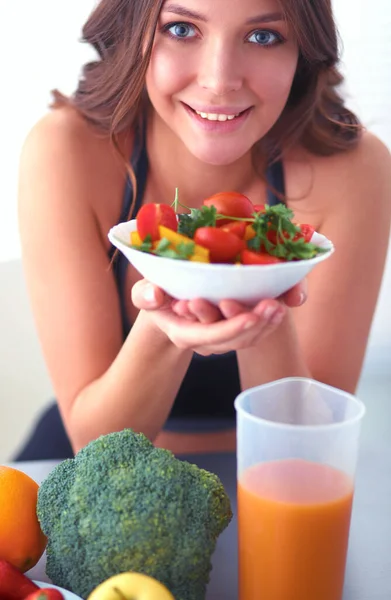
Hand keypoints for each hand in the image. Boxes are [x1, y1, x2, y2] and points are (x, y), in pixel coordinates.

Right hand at [131, 279, 306, 354]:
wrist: (166, 307)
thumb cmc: (155, 297)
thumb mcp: (144, 293)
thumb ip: (144, 295)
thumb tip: (154, 295)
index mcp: (185, 333)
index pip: (212, 335)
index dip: (232, 327)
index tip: (250, 316)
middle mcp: (207, 342)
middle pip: (236, 340)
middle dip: (257, 325)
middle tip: (274, 306)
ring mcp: (222, 340)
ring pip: (249, 339)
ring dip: (267, 324)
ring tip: (281, 307)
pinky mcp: (234, 332)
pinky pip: (254, 333)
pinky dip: (268, 322)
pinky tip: (281, 307)